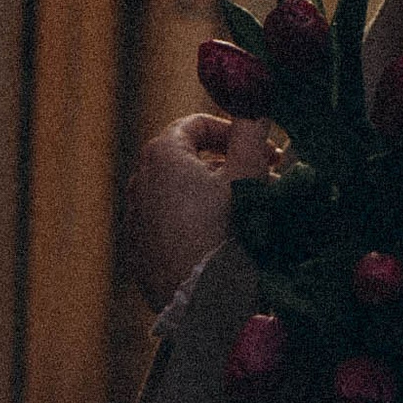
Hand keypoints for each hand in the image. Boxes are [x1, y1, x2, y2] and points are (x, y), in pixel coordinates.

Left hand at [126, 110, 271, 311]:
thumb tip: (254, 98)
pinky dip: (192, 224)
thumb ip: (251, 132)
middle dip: (228, 167)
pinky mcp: (136, 252)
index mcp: (161, 154)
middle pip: (187, 160)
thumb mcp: (248, 176)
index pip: (197, 125)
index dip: (236, 132)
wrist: (201, 304)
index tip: (268, 152)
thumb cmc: (227, 233)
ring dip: (211, 197)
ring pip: (177, 195)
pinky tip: (220, 243)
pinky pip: (167, 227)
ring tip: (246, 217)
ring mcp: (134, 218)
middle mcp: (138, 181)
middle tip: (265, 185)